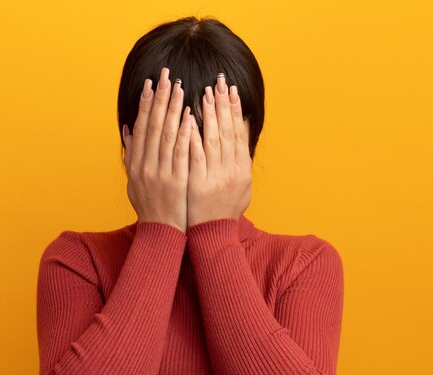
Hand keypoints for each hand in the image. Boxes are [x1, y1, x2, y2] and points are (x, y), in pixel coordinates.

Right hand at [122, 67, 192, 233]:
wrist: (160, 232)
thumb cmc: (149, 206)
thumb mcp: (133, 181)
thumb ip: (131, 155)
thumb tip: (127, 129)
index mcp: (135, 164)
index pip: (140, 128)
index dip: (145, 104)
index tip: (150, 83)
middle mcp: (144, 166)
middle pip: (152, 126)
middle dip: (159, 98)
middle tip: (166, 75)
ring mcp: (160, 174)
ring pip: (166, 136)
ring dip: (172, 110)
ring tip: (178, 88)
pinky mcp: (176, 181)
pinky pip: (181, 154)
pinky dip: (184, 134)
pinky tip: (189, 117)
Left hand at [187, 73, 251, 227]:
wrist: (212, 235)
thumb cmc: (224, 209)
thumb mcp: (242, 185)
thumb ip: (241, 158)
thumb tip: (244, 129)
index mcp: (242, 170)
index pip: (239, 134)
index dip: (236, 111)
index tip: (232, 91)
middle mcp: (231, 172)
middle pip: (228, 132)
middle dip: (223, 105)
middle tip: (219, 82)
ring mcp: (215, 178)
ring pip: (213, 140)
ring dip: (209, 115)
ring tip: (205, 93)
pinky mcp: (198, 183)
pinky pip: (195, 156)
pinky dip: (192, 136)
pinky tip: (188, 120)